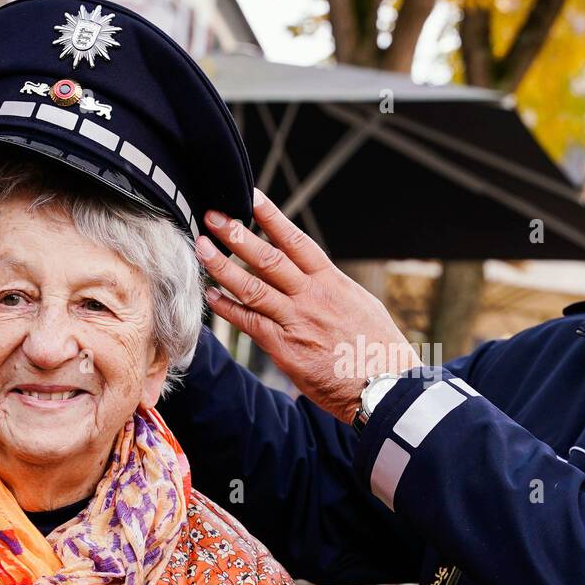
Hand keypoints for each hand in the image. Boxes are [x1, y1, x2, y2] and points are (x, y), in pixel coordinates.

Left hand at [195, 189, 421, 423]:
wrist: (382, 386)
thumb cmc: (377, 347)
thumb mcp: (361, 305)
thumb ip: (332, 288)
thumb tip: (313, 274)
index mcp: (332, 282)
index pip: (296, 241)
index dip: (271, 217)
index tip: (251, 197)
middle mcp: (312, 297)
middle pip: (268, 259)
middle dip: (237, 234)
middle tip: (213, 216)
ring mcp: (296, 322)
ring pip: (252, 288)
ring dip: (223, 266)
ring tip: (202, 248)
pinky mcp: (284, 349)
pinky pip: (249, 323)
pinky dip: (228, 308)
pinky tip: (212, 296)